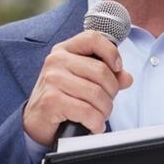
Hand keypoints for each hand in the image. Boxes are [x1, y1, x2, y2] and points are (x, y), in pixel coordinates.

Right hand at [22, 31, 132, 145]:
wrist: (36, 121)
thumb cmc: (61, 98)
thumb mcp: (83, 81)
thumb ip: (107, 76)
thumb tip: (127, 78)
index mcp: (65, 50)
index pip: (93, 38)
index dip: (111, 52)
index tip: (117, 68)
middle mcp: (56, 60)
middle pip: (101, 71)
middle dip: (111, 92)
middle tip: (106, 104)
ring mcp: (52, 79)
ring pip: (97, 93)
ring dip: (104, 111)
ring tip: (99, 117)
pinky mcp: (51, 100)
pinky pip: (87, 111)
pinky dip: (96, 122)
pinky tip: (94, 126)